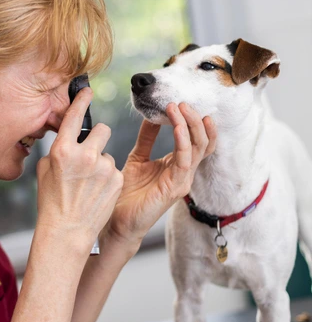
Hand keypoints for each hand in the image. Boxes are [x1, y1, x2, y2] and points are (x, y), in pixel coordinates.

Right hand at [36, 88, 123, 257]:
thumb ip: (58, 150)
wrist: (67, 231)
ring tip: (89, 183)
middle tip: (89, 153)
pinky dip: (107, 177)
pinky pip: (114, 169)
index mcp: (62, 150)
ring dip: (100, 162)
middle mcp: (84, 155)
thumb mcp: (45, 171)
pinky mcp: (117, 179)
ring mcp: (103, 167)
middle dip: (98, 138)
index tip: (87, 90)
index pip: (75, 117)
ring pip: (108, 152)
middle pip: (103, 129)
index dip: (81, 100)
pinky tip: (97, 191)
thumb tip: (68, 139)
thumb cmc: (51, 201)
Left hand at [103, 102, 216, 247]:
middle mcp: (184, 172)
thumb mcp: (137, 158)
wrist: (117, 220)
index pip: (197, 139)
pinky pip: (185, 160)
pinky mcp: (175, 188)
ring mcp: (182, 180)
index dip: (193, 120)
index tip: (181, 102)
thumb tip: (151, 115)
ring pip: (198, 147)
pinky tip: (176, 126)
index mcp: (178, 165)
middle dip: (195, 118)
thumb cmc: (128, 193)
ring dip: (189, 124)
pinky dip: (182, 140)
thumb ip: (147, 138)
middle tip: (183, 101)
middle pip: (203, 141)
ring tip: (178, 107)